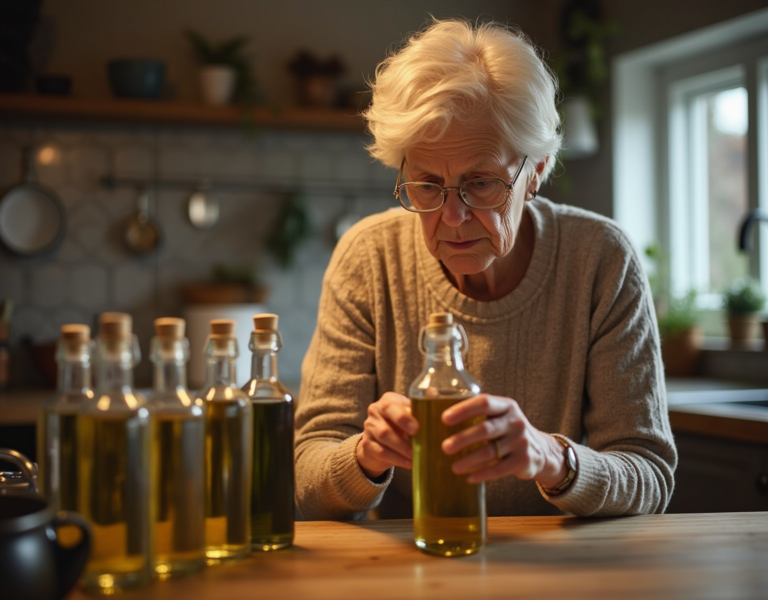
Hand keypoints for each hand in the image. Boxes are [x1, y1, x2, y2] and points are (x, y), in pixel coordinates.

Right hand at [356, 392, 418, 479]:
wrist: (380, 442)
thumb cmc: (402, 425)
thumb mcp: (410, 415)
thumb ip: (420, 412)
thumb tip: (437, 411)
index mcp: (388, 400)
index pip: (391, 405)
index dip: (403, 417)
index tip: (417, 428)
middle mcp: (375, 411)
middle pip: (386, 418)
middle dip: (402, 429)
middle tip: (417, 441)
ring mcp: (369, 427)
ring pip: (384, 436)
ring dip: (402, 448)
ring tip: (415, 456)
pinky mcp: (367, 444)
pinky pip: (381, 452)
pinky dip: (397, 459)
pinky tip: (408, 463)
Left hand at [441, 394, 566, 485]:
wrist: (539, 450)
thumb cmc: (506, 430)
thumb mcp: (499, 415)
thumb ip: (477, 414)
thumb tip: (436, 418)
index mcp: (506, 405)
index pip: (484, 402)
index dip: (463, 410)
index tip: (444, 419)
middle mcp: (516, 421)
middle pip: (485, 429)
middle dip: (462, 439)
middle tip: (444, 447)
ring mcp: (521, 441)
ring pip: (490, 452)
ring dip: (469, 460)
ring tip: (453, 467)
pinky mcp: (524, 461)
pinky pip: (499, 469)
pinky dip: (482, 474)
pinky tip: (469, 478)